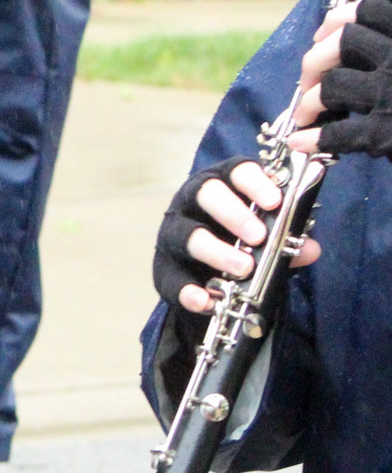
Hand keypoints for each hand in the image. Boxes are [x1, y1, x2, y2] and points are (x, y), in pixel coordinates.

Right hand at [154, 156, 320, 316]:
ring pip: (187, 236)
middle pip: (206, 195)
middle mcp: (192, 202)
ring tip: (243, 269)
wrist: (207, 271)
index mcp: (222, 184)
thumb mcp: (268, 235)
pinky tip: (207, 300)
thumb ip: (287, 238)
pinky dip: (189, 290)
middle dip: (233, 214)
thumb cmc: (240, 240)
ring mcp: (173, 233)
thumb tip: (309, 249)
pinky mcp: (163, 267)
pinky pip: (171, 278)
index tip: (275, 202)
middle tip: (259, 237)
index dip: (255, 183)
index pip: (236, 172)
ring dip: (216, 252)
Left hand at [290, 0, 391, 156]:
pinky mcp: (386, 133)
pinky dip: (313, 138)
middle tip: (308, 80)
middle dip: (315, 60)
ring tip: (305, 115)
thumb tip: (335, 42)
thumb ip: (388, 50)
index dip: (337, 19)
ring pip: (332, 84)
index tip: (320, 36)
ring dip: (309, 101)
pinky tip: (302, 141)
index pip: (370, 11)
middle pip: (343, 42)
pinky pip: (336, 132)